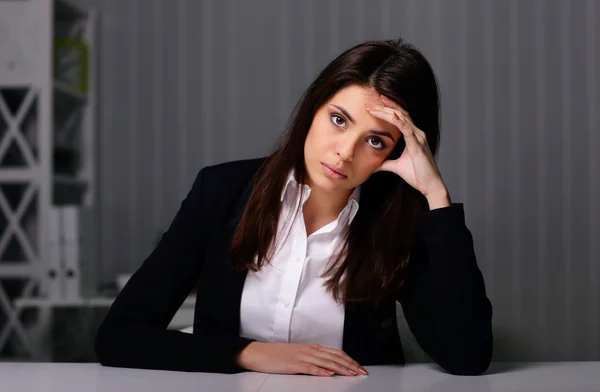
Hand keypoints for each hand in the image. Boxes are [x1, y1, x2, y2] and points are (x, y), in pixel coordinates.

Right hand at [235, 342, 368, 376]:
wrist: (259, 353)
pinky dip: (321, 371)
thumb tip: (328, 366)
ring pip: (326, 361)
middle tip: (362, 372)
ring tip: (352, 373)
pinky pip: (310, 368)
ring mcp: (301, 356)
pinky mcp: (293, 365)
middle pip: (334, 356)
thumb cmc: (277, 355)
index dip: (349, 360)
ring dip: (340, 368)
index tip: (359, 367)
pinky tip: (329, 374)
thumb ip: (313, 358)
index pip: (335, 353)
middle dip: (350, 365)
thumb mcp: (298, 354)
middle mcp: (309, 350)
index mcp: (311, 347)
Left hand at [366, 95, 450, 207]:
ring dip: (388, 111)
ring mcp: (419, 138)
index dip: (388, 109)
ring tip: (376, 105)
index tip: (375, 104)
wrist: (430, 186)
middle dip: (385, 106)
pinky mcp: (418, 146)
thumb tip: (373, 166)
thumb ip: (385, 164)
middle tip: (371, 101)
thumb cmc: (418, 176)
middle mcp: (417, 134)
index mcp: (413, 136)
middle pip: (400, 114)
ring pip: (403, 119)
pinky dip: (400, 121)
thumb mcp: (396, 167)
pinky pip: (408, 131)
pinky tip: (392, 114)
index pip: (400, 118)